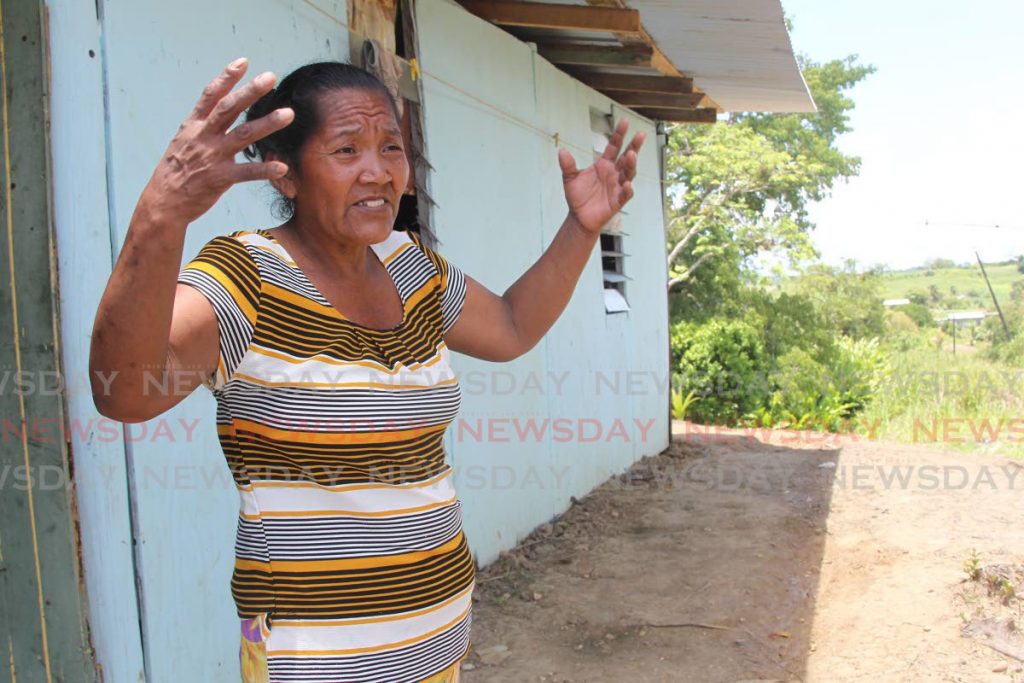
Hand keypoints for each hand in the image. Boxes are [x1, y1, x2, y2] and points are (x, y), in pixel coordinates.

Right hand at [136, 57, 293, 226]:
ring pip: (244, 135)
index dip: (226, 78)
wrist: (163, 202)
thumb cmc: (176, 171)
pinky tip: (282, 167)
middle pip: (229, 108)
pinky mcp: (219, 178)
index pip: (211, 96)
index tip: (244, 62)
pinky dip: (265, 170)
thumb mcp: (184, 142)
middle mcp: (203, 137)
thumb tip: (218, 110)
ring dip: (267, 123)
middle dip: (250, 91)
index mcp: (193, 126)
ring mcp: (211, 156)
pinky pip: (246, 172)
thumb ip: (203, 126)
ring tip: (288, 114)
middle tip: (270, 77)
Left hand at [558, 118, 645, 234]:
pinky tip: (627, 183)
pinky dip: (627, 189)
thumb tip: (561, 151)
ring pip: (629, 173)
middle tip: (641, 134)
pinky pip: (625, 194)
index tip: (624, 121)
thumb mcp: (570, 178)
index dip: (619, 134)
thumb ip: (568, 165)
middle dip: (634, 146)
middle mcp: (614, 173)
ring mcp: (617, 186)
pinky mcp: (618, 201)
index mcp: (604, 165)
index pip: (614, 146)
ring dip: (632, 165)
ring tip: (631, 155)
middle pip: (627, 157)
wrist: (579, 218)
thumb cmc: (577, 197)